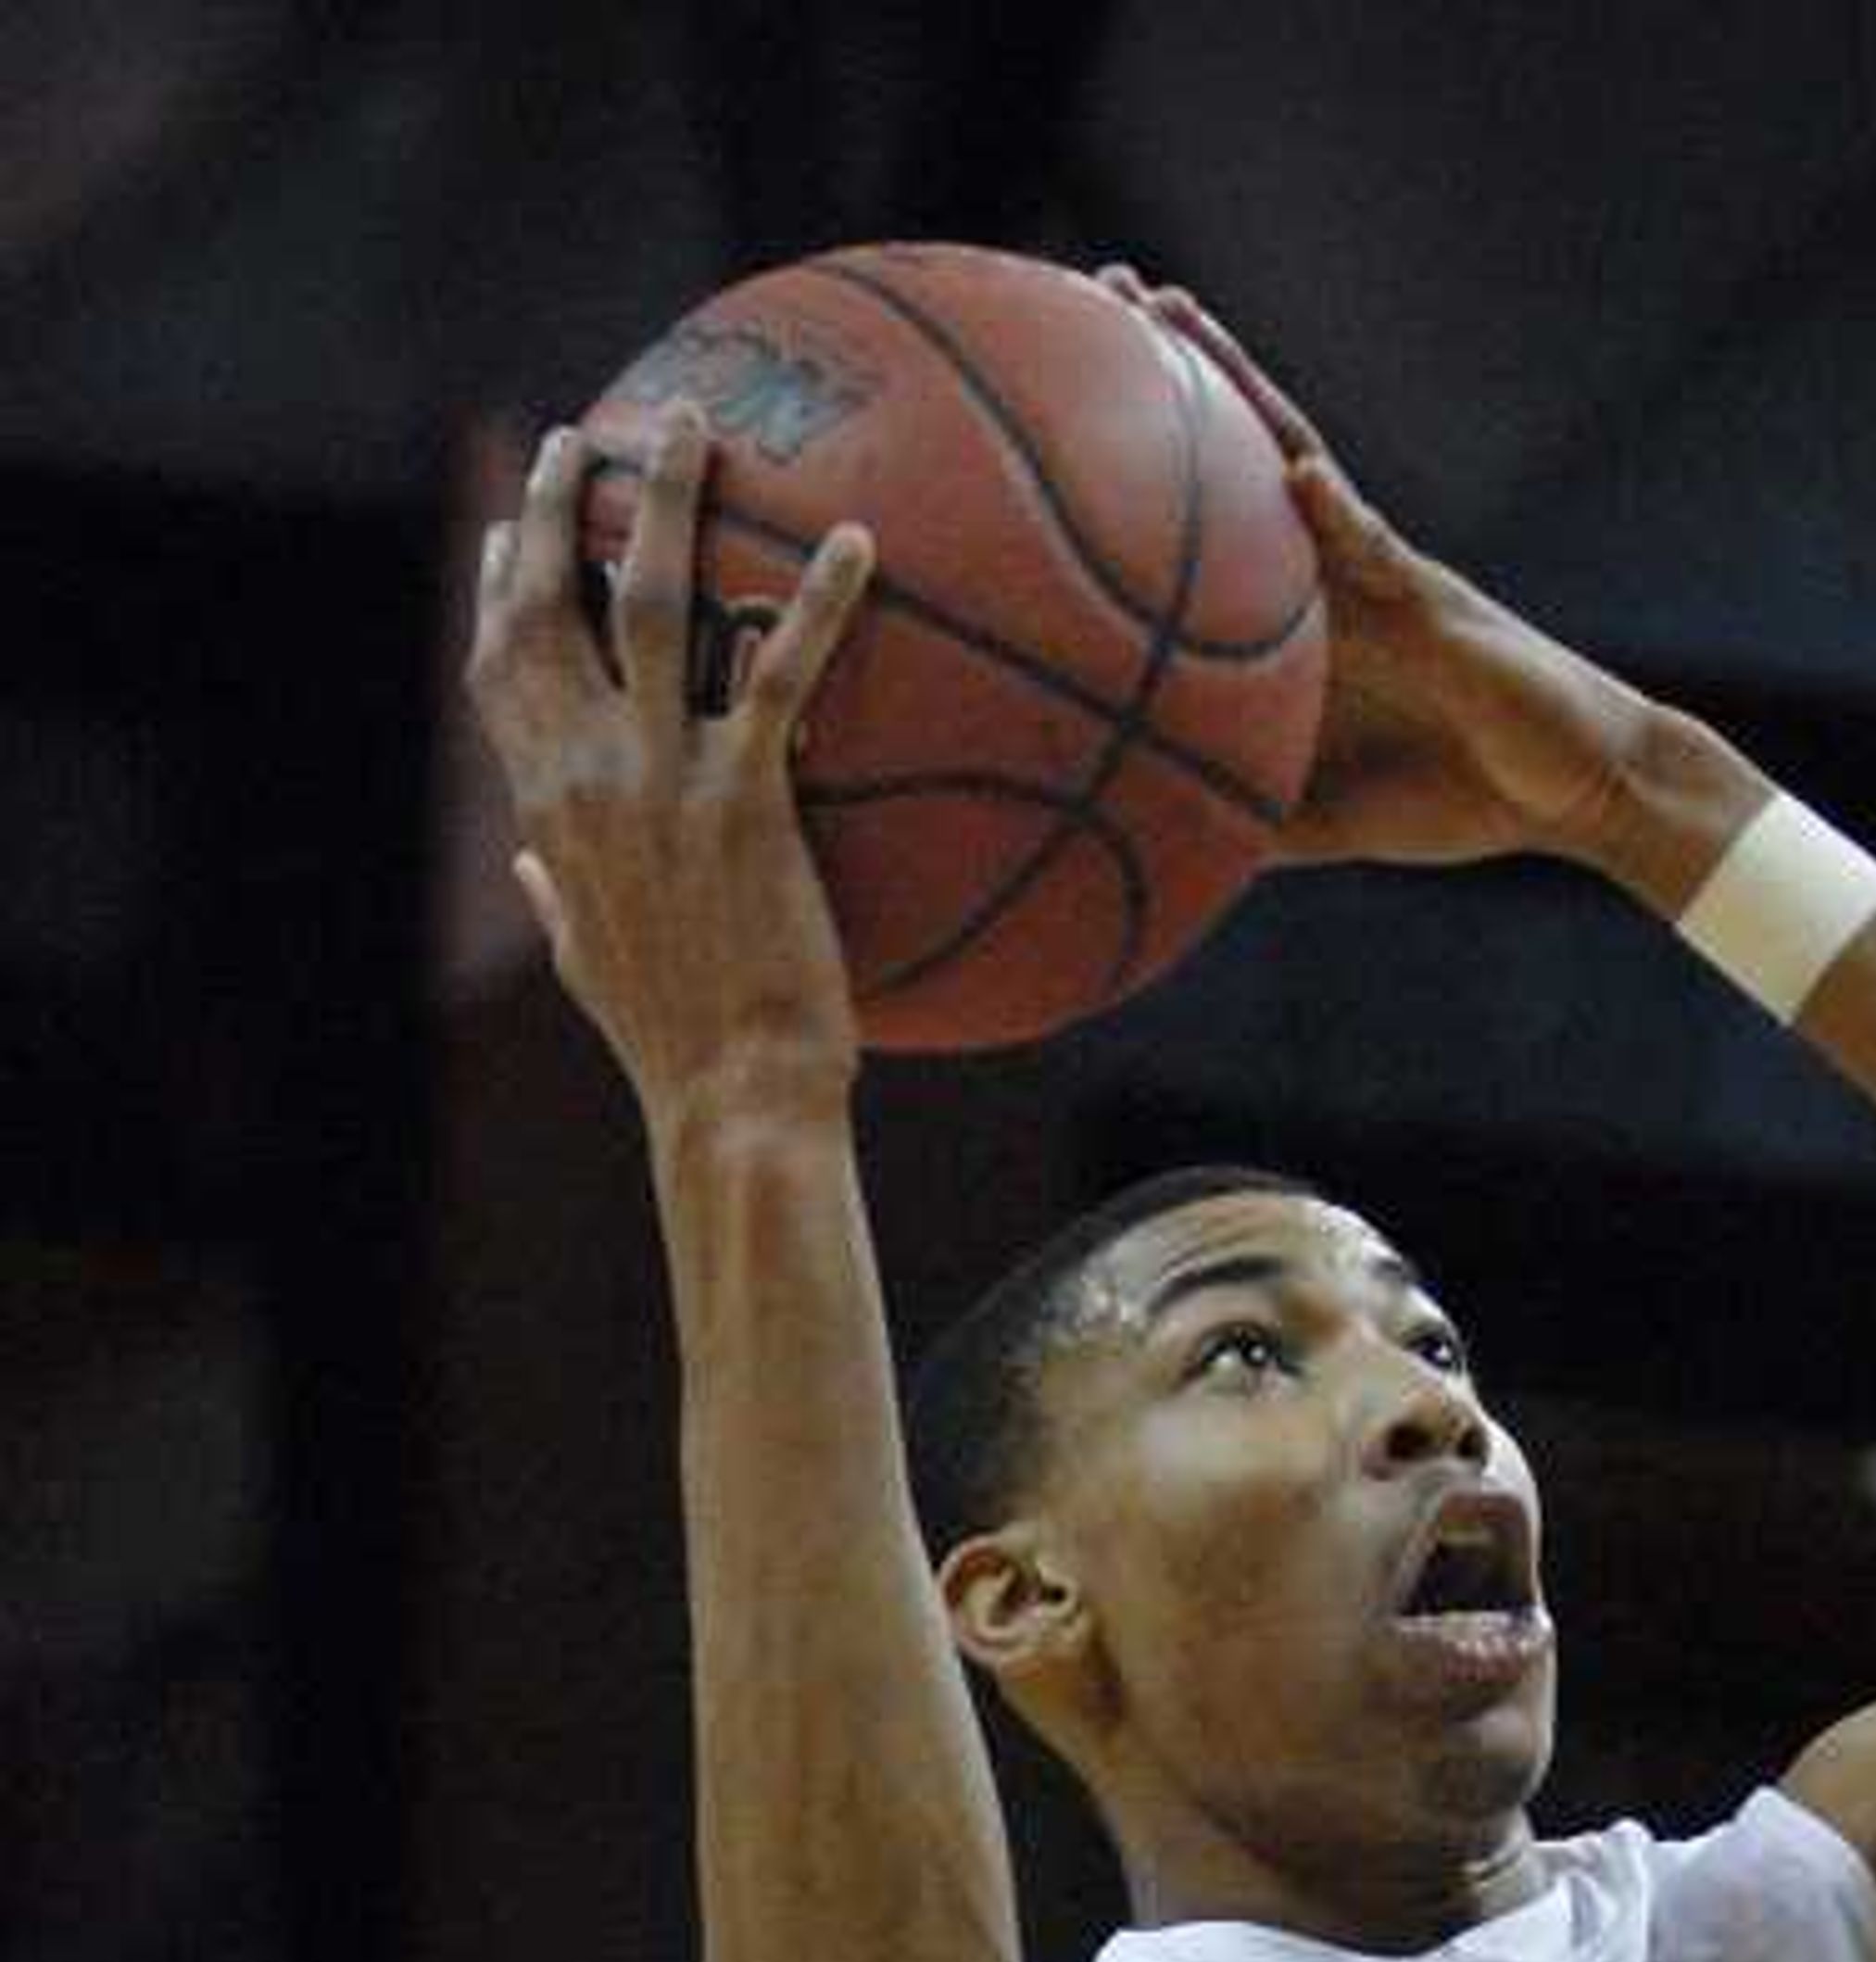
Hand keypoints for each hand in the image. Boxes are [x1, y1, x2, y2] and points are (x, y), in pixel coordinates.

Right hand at [466, 403, 871, 1124]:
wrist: (732, 1100)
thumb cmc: (673, 1046)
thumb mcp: (588, 966)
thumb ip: (554, 898)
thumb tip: (530, 866)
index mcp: (548, 809)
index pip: (499, 671)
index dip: (495, 588)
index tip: (501, 529)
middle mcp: (587, 776)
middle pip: (548, 605)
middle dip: (555, 508)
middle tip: (586, 436)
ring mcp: (660, 782)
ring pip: (646, 601)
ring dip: (665, 501)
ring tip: (693, 425)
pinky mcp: (744, 802)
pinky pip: (781, 675)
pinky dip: (818, 603)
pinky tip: (856, 541)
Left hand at [1098, 268, 1654, 871]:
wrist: (1570, 792)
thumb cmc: (1456, 794)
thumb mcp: (1326, 819)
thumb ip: (1249, 813)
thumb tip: (1155, 840)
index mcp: (1299, 613)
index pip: (1211, 514)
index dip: (1146, 456)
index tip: (1062, 401)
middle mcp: (1329, 568)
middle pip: (1240, 446)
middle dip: (1175, 366)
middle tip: (1096, 289)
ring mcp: (1379, 570)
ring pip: (1298, 456)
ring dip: (1238, 383)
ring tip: (1170, 310)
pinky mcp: (1436, 598)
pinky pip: (1380, 548)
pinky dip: (1338, 517)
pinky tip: (1298, 478)